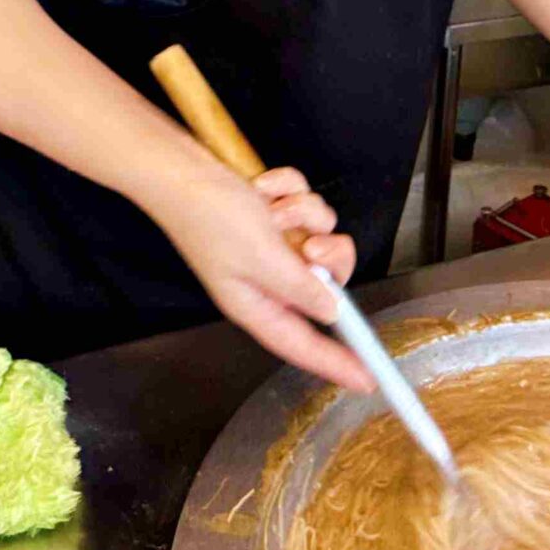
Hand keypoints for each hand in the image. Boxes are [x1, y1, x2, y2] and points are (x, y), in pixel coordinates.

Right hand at [142, 159, 370, 391]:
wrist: (180, 168)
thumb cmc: (210, 217)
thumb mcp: (261, 257)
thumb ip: (299, 288)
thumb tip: (331, 312)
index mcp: (257, 305)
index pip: (303, 344)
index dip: (335, 363)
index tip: (368, 380)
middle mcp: (269, 280)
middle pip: (327, 283)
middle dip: (328, 257)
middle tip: (311, 244)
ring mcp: (274, 247)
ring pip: (322, 237)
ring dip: (303, 215)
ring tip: (272, 208)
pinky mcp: (275, 216)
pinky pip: (305, 208)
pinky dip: (288, 192)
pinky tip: (262, 189)